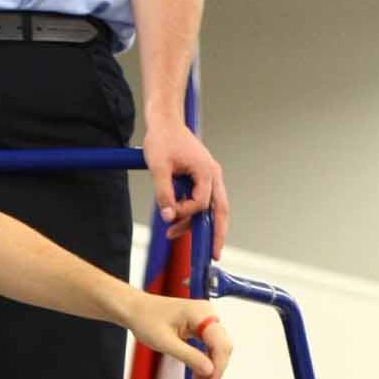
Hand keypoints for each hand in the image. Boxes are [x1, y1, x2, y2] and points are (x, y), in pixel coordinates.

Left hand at [127, 293, 231, 378]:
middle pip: (223, 346)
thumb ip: (189, 356)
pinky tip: (197, 373)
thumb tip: (209, 370)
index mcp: (201, 313)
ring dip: (210, 366)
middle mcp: (208, 314)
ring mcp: (205, 319)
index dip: (218, 366)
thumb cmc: (146, 319)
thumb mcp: (166, 342)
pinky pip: (209, 345)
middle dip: (215, 368)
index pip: (221, 343)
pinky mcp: (201, 325)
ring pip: (217, 347)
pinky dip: (204, 360)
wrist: (136, 309)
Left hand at [140, 115, 227, 257]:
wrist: (165, 122)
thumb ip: (163, 193)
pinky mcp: (202, 178)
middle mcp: (213, 175)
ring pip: (213, 207)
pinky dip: (195, 214)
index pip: (202, 203)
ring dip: (199, 224)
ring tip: (180, 238)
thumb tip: (168, 217)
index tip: (169, 214)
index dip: (186, 213)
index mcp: (206, 171)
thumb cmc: (162, 140)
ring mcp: (210, 177)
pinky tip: (180, 222)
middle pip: (220, 210)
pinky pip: (204, 201)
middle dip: (217, 234)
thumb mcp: (158, 166)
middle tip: (214, 256)